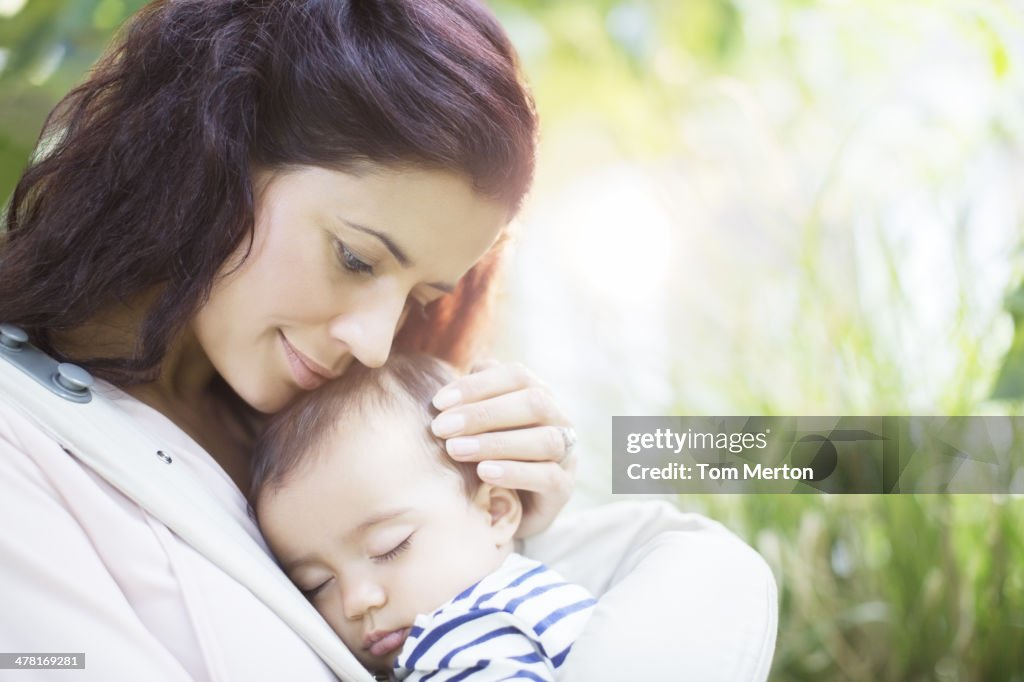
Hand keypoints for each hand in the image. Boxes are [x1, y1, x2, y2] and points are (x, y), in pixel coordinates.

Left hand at [430, 360, 576, 537]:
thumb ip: (472, 398)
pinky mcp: (563, 488)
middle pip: (534, 403)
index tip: (438, 402)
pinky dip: (514, 472)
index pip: (516, 375)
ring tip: (456, 450)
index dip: (477, 385)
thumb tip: (458, 379)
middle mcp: (559, 419)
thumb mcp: (477, 423)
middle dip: (483, 413)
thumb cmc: (486, 453)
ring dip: (496, 443)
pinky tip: (483, 473)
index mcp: (539, 394)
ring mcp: (566, 454)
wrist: (503, 507)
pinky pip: (547, 477)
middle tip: (442, 428)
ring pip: (544, 440)